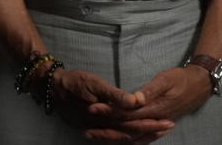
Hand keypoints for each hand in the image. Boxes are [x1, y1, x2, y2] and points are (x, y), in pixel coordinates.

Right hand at [48, 68, 173, 141]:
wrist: (52, 87)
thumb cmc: (74, 82)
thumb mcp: (93, 82)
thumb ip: (114, 94)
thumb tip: (135, 101)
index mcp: (103, 117)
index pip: (131, 124)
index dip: (150, 123)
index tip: (167, 120)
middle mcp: (101, 127)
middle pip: (130, 134)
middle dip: (151, 130)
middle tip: (170, 126)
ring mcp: (96, 130)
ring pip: (123, 139)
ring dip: (142, 136)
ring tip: (159, 131)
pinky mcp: (94, 129)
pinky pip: (115, 138)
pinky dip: (129, 138)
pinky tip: (137, 136)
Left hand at [86, 65, 212, 141]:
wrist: (198, 86)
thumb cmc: (180, 79)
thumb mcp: (165, 80)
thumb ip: (150, 91)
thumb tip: (135, 99)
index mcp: (156, 108)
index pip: (128, 113)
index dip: (110, 111)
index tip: (92, 108)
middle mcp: (156, 120)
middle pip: (128, 129)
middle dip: (107, 130)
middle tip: (87, 131)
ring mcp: (158, 126)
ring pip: (134, 138)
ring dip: (114, 138)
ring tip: (94, 136)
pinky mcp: (158, 127)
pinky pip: (142, 139)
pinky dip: (127, 141)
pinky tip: (114, 140)